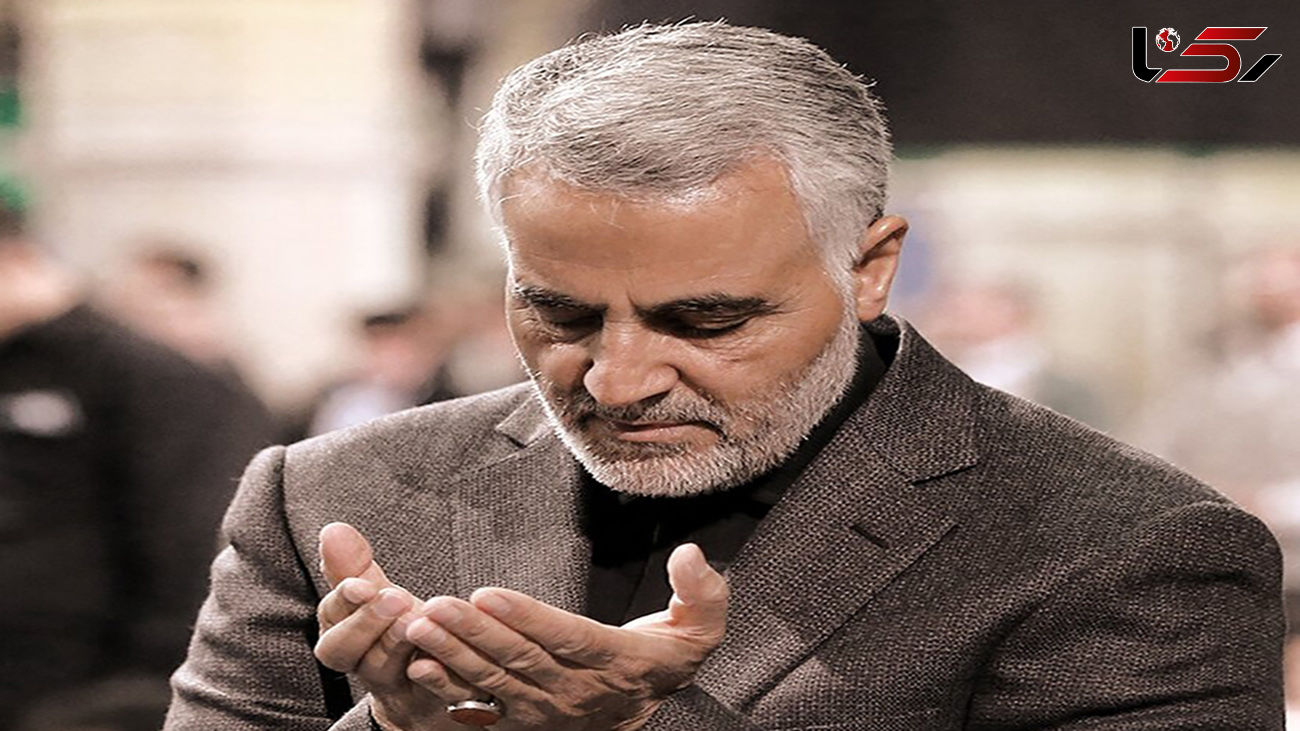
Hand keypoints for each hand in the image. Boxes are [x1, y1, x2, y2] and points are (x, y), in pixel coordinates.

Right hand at [313, 522, 469, 730]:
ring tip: (415, 621)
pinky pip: (428, 692)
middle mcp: (362, 663)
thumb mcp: (377, 596)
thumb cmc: (401, 631)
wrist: (431, 690)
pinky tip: (443, 656)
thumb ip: (355, 567)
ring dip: (395, 644)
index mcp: (345, 634)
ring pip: (382, 671)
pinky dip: (435, 675)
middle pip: (344, 652)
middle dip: (365, 624)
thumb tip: (332, 529)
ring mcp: (393, 687)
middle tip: (394, 598)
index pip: (331, 619)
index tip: (361, 585)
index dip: (343, 603)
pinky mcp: (427, 701)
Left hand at [404, 543, 728, 729]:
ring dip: (454, 654)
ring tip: (420, 626)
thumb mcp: (699, 628)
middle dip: (474, 632)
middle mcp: (577, 690)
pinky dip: (450, 690)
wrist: (645, 711)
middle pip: (520, 659)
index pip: (568, 638)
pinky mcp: (524, 720)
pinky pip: (483, 709)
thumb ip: (702, 591)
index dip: (527, 617)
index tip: (488, 593)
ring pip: (495, 681)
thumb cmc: (667, 659)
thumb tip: (690, 553)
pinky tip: (422, 668)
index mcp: (616, 661)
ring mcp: (547, 710)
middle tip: (435, 605)